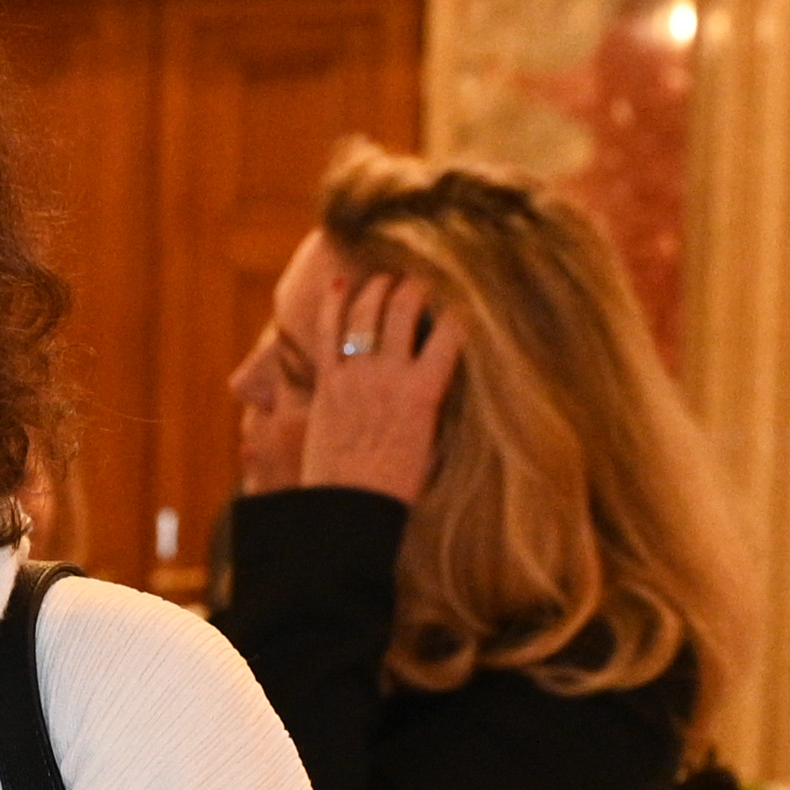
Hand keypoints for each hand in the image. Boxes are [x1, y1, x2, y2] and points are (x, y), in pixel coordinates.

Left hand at [293, 268, 463, 504]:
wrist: (349, 508)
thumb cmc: (396, 483)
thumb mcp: (432, 439)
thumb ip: (434, 401)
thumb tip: (441, 376)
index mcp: (425, 391)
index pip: (452, 330)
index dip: (461, 306)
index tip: (463, 296)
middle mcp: (390, 376)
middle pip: (405, 308)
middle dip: (416, 285)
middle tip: (421, 282)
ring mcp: (355, 377)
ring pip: (366, 312)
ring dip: (378, 288)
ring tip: (387, 281)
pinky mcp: (326, 384)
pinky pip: (326, 333)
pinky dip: (333, 304)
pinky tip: (340, 284)